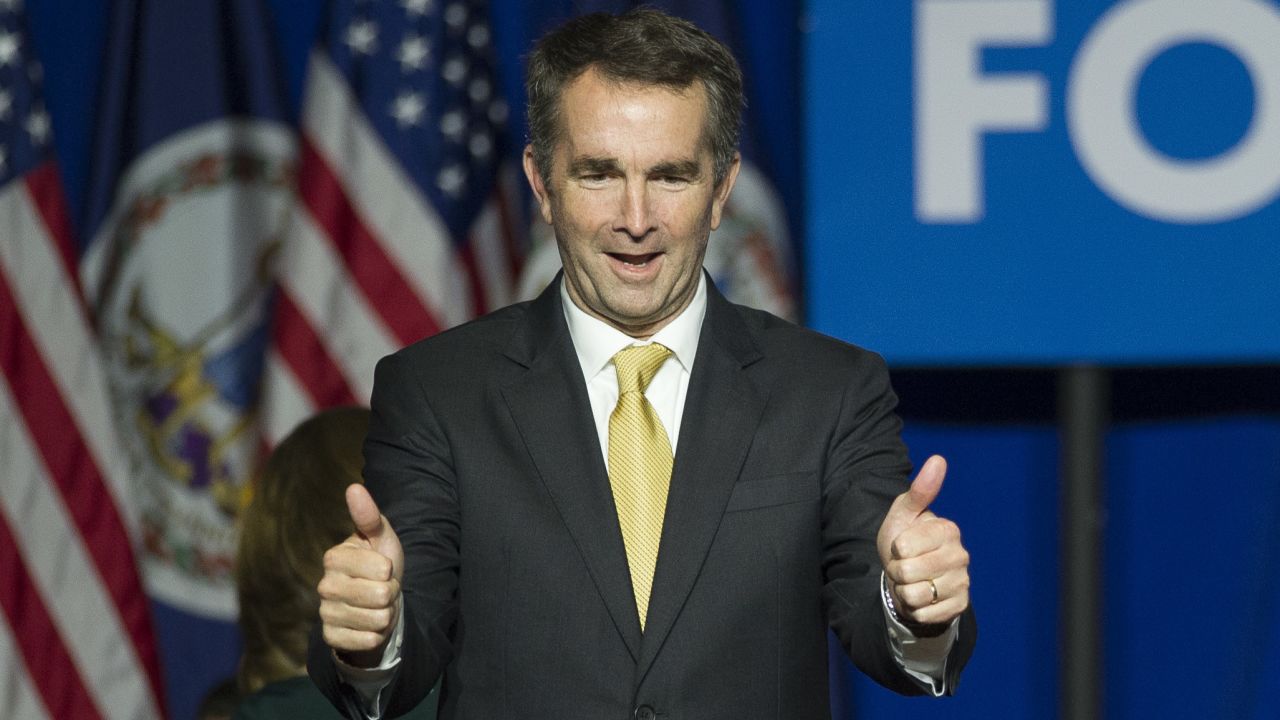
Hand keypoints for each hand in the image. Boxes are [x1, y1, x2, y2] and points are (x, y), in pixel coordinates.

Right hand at [317, 484, 404, 667]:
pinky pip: (367, 640)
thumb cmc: (379, 564)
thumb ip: (369, 516)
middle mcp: (325, 585)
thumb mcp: (381, 538)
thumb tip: (354, 487)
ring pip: (377, 619)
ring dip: (385, 614)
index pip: (382, 569)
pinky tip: (369, 626)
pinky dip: (376, 634)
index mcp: (334, 557)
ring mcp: (326, 613)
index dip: (391, 571)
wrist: (375, 603)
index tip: (383, 570)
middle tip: (382, 589)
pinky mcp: (331, 638)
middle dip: (390, 594)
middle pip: (380, 595)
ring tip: (377, 606)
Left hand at [876, 455, 970, 626]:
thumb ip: (920, 491)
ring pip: (915, 596)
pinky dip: (915, 609)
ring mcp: (962, 582)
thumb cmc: (905, 540)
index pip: (903, 547)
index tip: (901, 547)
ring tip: (912, 582)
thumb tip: (938, 459)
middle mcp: (960, 556)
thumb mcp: (904, 514)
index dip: (894, 549)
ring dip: (905, 591)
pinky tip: (922, 599)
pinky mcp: (959, 606)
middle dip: (897, 571)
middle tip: (904, 566)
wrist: (911, 577)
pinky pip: (924, 614)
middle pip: (907, 572)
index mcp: (948, 530)